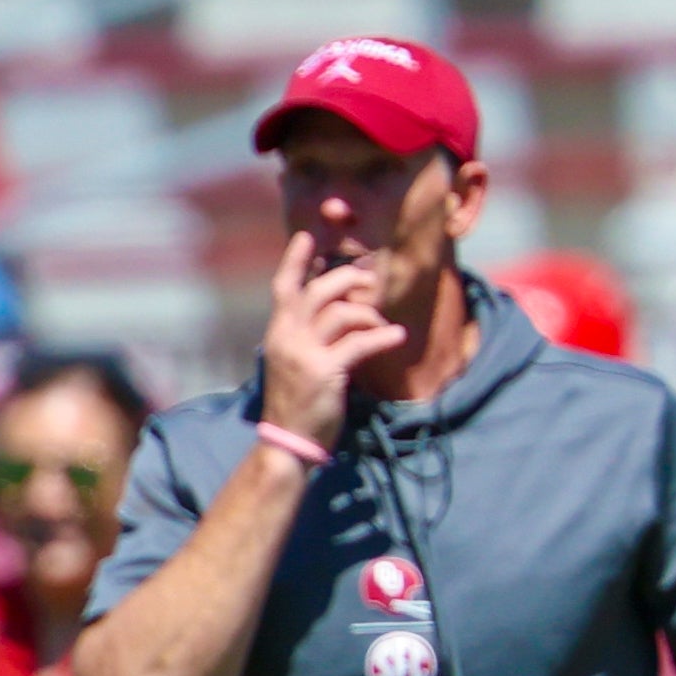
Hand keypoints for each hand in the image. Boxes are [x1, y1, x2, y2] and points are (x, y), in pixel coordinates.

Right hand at [255, 229, 406, 456]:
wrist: (289, 440)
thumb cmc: (296, 400)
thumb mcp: (295, 360)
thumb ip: (310, 334)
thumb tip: (340, 310)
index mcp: (278, 332)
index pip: (283, 286)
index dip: (295, 259)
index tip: (308, 236)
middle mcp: (286, 336)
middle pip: (318, 290)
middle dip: (348, 280)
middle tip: (369, 283)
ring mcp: (304, 353)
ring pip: (341, 312)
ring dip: (368, 313)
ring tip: (382, 323)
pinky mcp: (325, 371)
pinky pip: (361, 342)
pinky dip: (383, 336)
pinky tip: (397, 335)